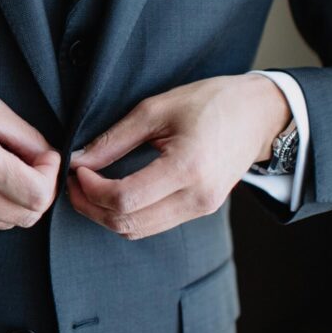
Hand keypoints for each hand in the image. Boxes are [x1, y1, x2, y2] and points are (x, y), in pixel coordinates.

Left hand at [68, 74, 291, 239]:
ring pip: (138, 230)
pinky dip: (126, 214)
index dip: (90, 189)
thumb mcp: (155, 109)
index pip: (124, 199)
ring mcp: (201, 208)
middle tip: (73, 182)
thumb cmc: (209, 102)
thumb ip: (113, 139)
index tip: (76, 169)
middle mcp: (197, 197)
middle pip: (128, 223)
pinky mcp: (200, 210)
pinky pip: (152, 224)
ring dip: (105, 214)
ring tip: (88, 187)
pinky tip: (111, 192)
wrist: (258, 113)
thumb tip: (77, 159)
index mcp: (188, 168)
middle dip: (90, 206)